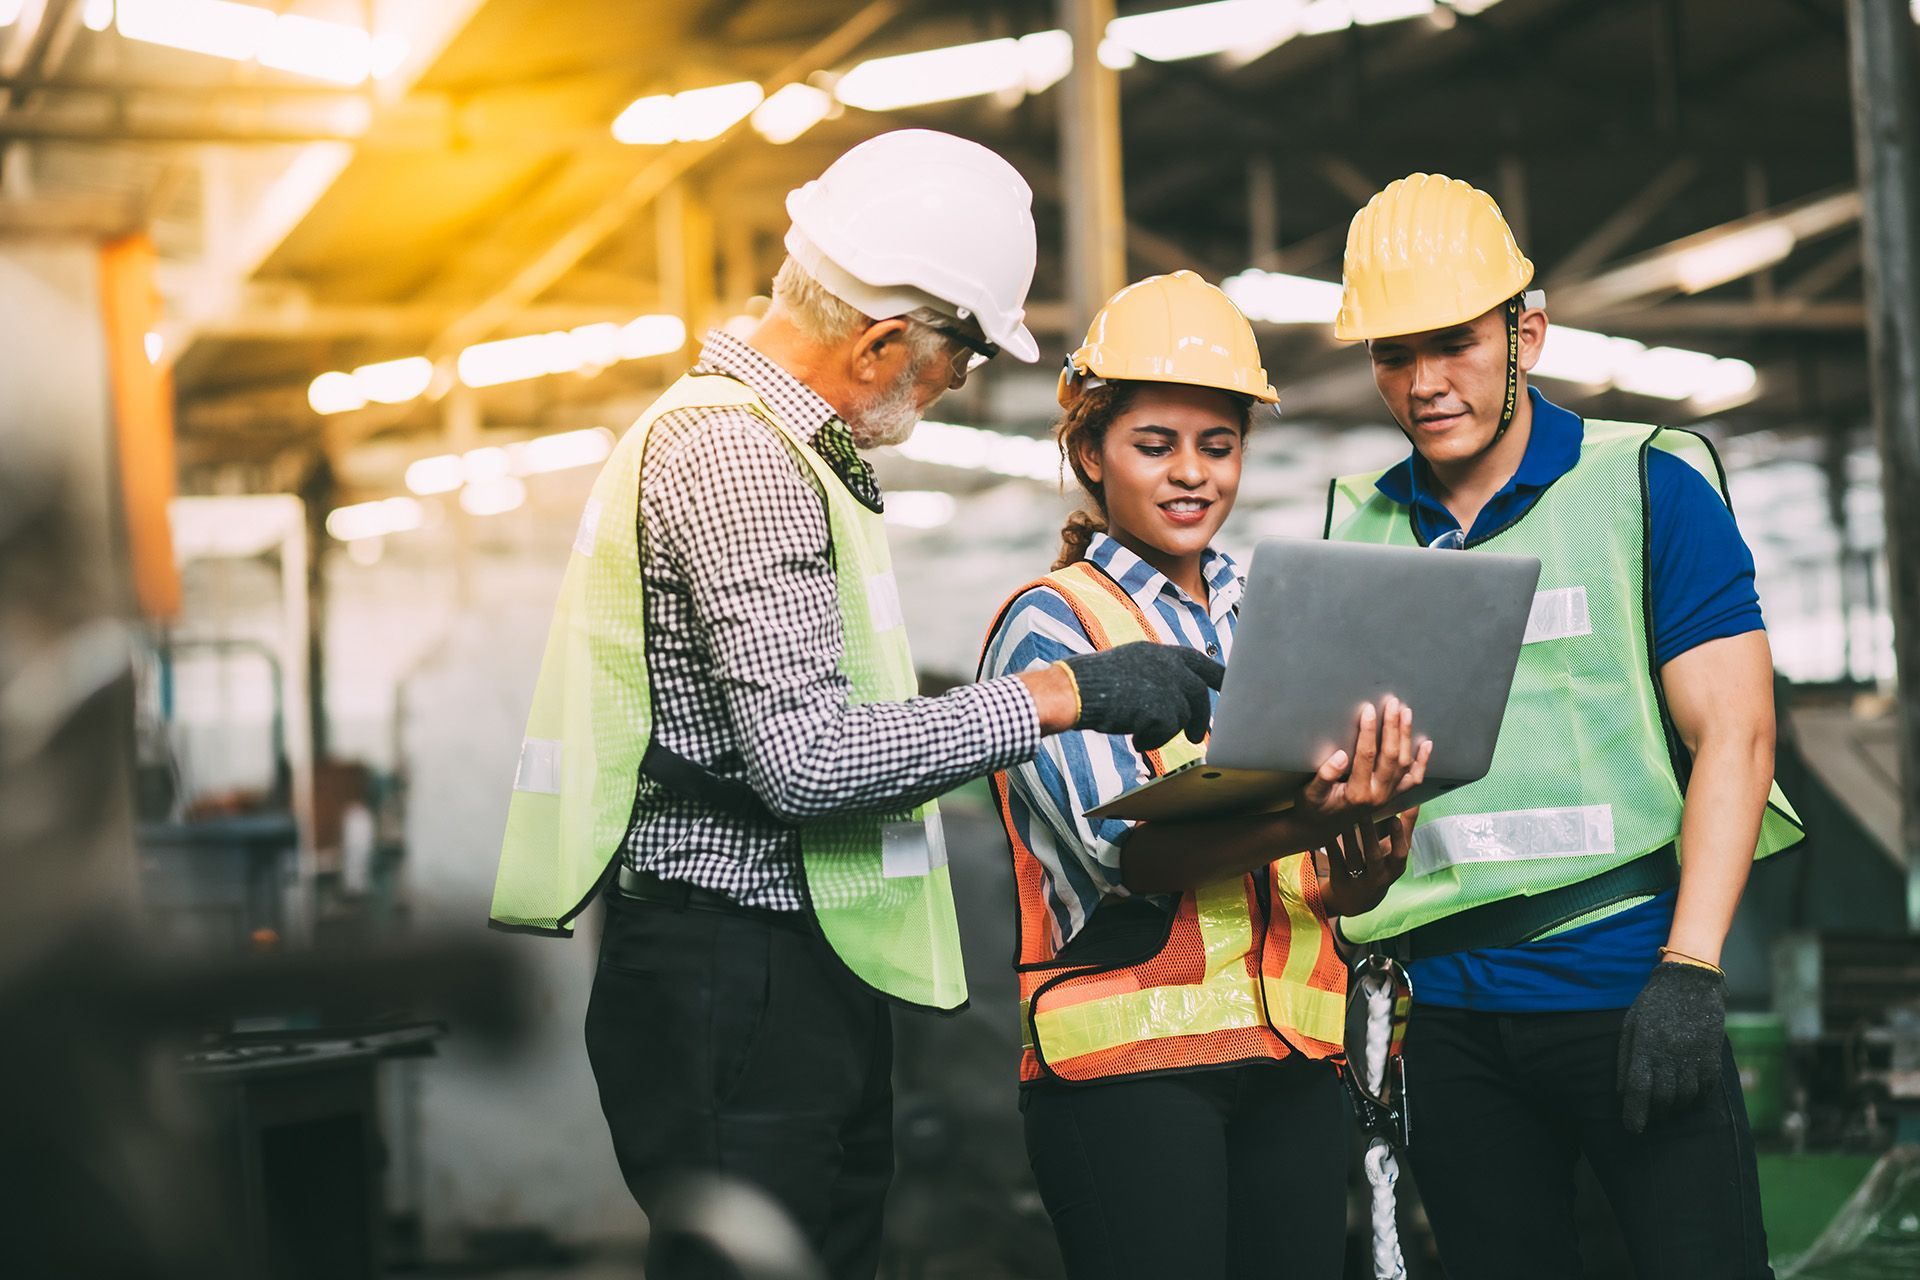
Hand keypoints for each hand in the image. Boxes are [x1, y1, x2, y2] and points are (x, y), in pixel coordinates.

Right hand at [1058, 642, 1224, 751]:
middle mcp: (1168, 665)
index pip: (1197, 661)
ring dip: (1165, 732)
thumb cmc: (1093, 684)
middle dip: (1200, 718)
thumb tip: (1176, 701)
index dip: (1215, 673)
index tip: (1227, 683)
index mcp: (1159, 653)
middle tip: (1196, 737)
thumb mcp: (1130, 668)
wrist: (1077, 691)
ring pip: (1183, 716)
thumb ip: (1155, 676)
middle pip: (1199, 694)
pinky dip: (1153, 740)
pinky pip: (1168, 732)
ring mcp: (1167, 685)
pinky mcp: (1162, 708)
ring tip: (1142, 737)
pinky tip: (1136, 741)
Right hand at [1299, 696, 1432, 828]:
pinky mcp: (1392, 796)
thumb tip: (1341, 756)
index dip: (1368, 731)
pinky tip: (1426, 744)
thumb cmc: (1312, 808)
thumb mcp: (1310, 793)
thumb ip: (1325, 776)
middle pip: (1390, 756)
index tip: (1368, 710)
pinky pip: (1413, 779)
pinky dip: (1422, 762)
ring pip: (1404, 764)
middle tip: (1392, 704)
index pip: (1366, 755)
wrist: (1320, 829)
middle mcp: (1378, 795)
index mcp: (1357, 793)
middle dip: (1393, 728)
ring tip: (1406, 713)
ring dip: (1406, 737)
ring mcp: (1388, 796)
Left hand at [1315, 809, 1414, 917]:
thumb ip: (1406, 828)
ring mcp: (1358, 880)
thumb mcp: (1396, 853)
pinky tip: (1328, 829)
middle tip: (1364, 812)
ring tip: (1344, 816)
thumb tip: (1416, 802)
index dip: (1398, 838)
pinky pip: (1335, 860)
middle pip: (1373, 855)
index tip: (1394, 819)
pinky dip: (1332, 844)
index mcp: (1394, 868)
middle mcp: (1377, 877)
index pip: (1400, 854)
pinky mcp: (1339, 880)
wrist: (1357, 900)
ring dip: (1349, 836)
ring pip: (1353, 856)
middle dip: (1369, 834)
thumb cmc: (1381, 867)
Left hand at [1616, 961, 1726, 1133]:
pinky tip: (1690, 1097)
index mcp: (1645, 1046)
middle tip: (1652, 1117)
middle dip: (1655, 1114)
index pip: (1639, 1088)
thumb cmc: (1654, 1005)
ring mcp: (1693, 1056)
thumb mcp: (1631, 1026)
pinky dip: (1697, 1099)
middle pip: (1663, 1098)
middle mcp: (1669, 1055)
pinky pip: (1706, 1088)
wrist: (1690, 982)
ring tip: (1669, 1108)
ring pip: (1685, 1097)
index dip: (1635, 1112)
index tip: (1632, 1128)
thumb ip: (1627, 1059)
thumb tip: (1623, 1093)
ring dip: (1676, 1108)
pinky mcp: (1712, 1056)